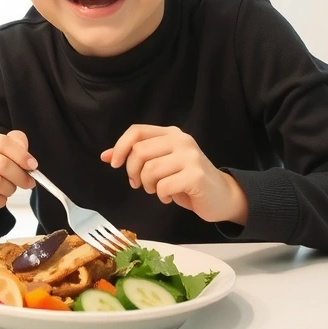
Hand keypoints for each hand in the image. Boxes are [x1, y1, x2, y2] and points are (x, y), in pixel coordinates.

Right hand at [0, 130, 36, 233]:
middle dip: (20, 175)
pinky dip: (1, 201)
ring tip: (9, 189)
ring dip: (10, 189)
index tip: (33, 165)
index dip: (21, 154)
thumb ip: (15, 144)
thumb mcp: (0, 153)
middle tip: (28, 182)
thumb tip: (27, 156)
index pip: (2, 142)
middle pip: (1, 163)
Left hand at [101, 125, 248, 225]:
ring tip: (158, 190)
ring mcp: (190, 156)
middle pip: (139, 151)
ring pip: (150, 170)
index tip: (114, 164)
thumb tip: (105, 156)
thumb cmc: (187, 180)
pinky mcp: (196, 175)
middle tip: (140, 184)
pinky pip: (163, 186)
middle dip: (133, 172)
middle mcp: (181, 140)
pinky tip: (169, 197)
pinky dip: (161, 196)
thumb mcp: (161, 164)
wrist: (222, 197)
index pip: (136, 131)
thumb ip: (136, 156)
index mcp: (170, 133)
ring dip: (148, 186)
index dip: (120, 147)